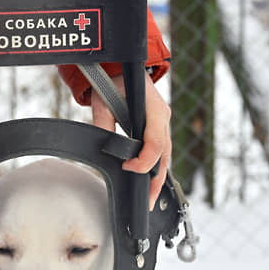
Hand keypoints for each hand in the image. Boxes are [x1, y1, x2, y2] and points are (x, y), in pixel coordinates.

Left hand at [91, 73, 171, 210]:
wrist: (122, 67)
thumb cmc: (114, 82)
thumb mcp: (103, 100)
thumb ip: (104, 123)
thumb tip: (103, 145)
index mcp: (154, 110)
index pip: (155, 143)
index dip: (143, 161)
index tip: (127, 168)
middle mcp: (163, 118)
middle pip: (165, 155)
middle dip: (156, 181)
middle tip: (147, 202)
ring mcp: (163, 123)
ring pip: (166, 156)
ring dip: (158, 178)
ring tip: (150, 199)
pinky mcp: (159, 128)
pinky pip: (161, 151)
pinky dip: (156, 168)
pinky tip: (149, 183)